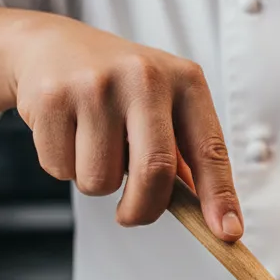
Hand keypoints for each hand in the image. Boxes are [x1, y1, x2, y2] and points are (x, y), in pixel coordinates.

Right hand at [9, 14, 242, 239]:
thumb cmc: (120, 86)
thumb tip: (209, 217)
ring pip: (101, 179)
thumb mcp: (164, 105)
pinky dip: (64, 168)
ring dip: (97, 183)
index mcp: (185, 81)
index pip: (210, 149)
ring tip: (95, 148)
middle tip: (132, 214)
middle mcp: (146, 77)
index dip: (219, 196)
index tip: (227, 233)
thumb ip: (184, 156)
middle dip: (143, 209)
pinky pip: (61, 169)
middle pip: (154, 171)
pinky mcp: (53, 97)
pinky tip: (68, 134)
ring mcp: (97, 85)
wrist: (53, 47)